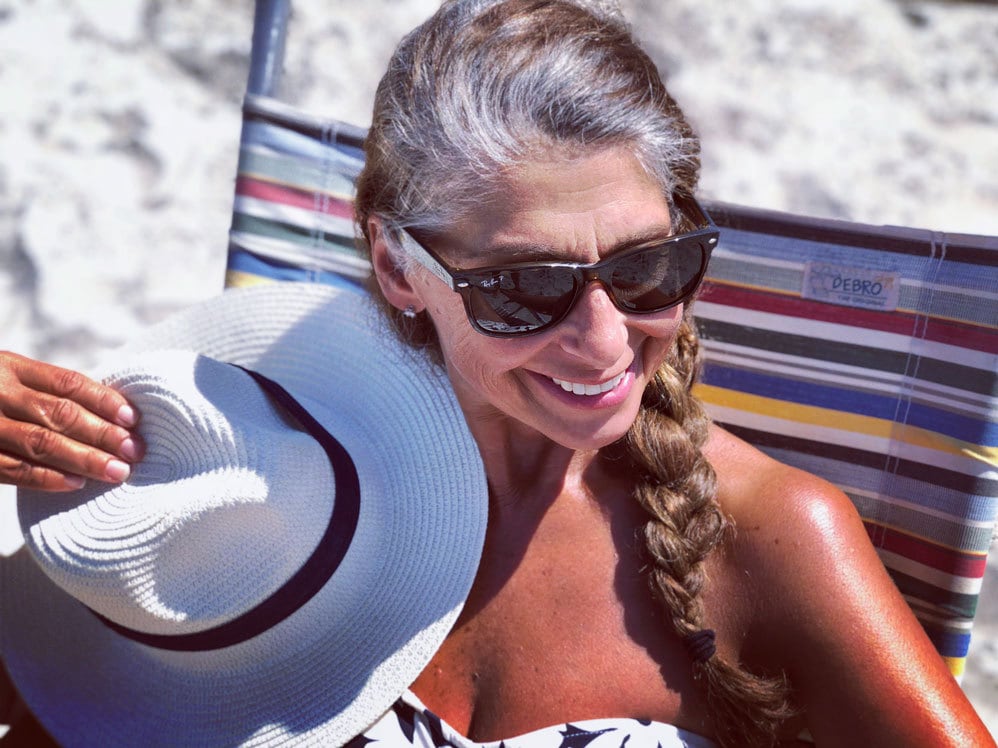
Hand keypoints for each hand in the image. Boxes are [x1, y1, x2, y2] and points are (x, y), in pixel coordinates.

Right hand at [0, 351, 143, 490]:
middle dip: (103, 433)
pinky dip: (45, 477)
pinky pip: (11, 468)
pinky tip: (75, 484)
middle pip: (59, 413)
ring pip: (40, 442)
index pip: (67, 382)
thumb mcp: (5, 377)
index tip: (133, 418)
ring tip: (117, 471)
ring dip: (84, 459)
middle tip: (136, 450)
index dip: (104, 400)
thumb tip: (109, 414)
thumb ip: (43, 390)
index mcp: (9, 367)